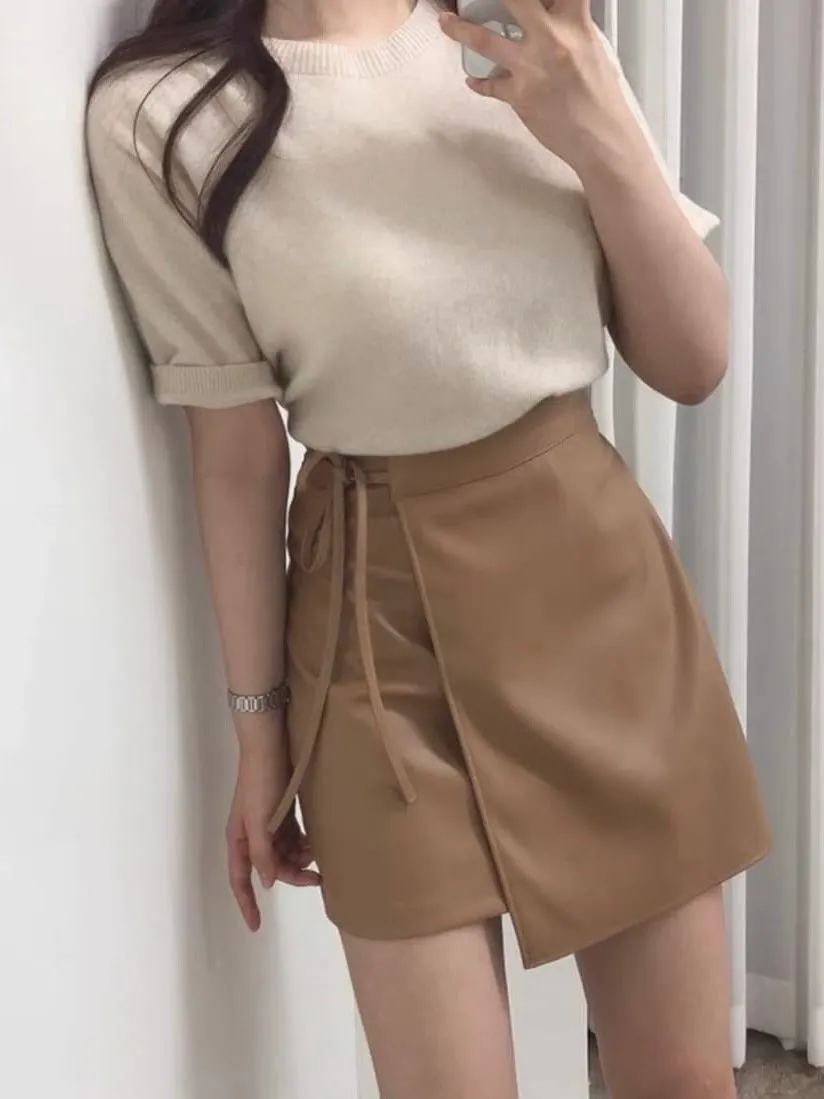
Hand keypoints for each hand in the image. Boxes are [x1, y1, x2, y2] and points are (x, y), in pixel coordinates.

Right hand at [226, 727, 320, 931]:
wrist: (269, 744)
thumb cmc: (260, 782)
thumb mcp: (259, 821)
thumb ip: (263, 853)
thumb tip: (268, 883)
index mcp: (239, 838)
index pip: (240, 879)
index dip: (246, 904)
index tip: (256, 927)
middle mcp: (252, 834)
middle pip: (270, 867)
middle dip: (291, 875)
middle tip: (318, 878)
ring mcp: (268, 822)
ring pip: (284, 853)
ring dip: (300, 858)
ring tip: (318, 853)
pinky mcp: (282, 810)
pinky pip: (293, 836)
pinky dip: (304, 842)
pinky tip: (316, 840)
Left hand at [439, 0, 636, 175]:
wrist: (601, 140)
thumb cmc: (600, 98)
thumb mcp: (591, 47)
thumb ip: (566, 25)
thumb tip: (545, 12)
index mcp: (576, 23)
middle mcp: (552, 40)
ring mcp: (532, 67)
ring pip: (484, 40)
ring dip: (460, 29)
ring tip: (446, 22)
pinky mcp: (519, 96)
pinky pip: (489, 84)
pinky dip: (480, 81)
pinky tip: (474, 79)